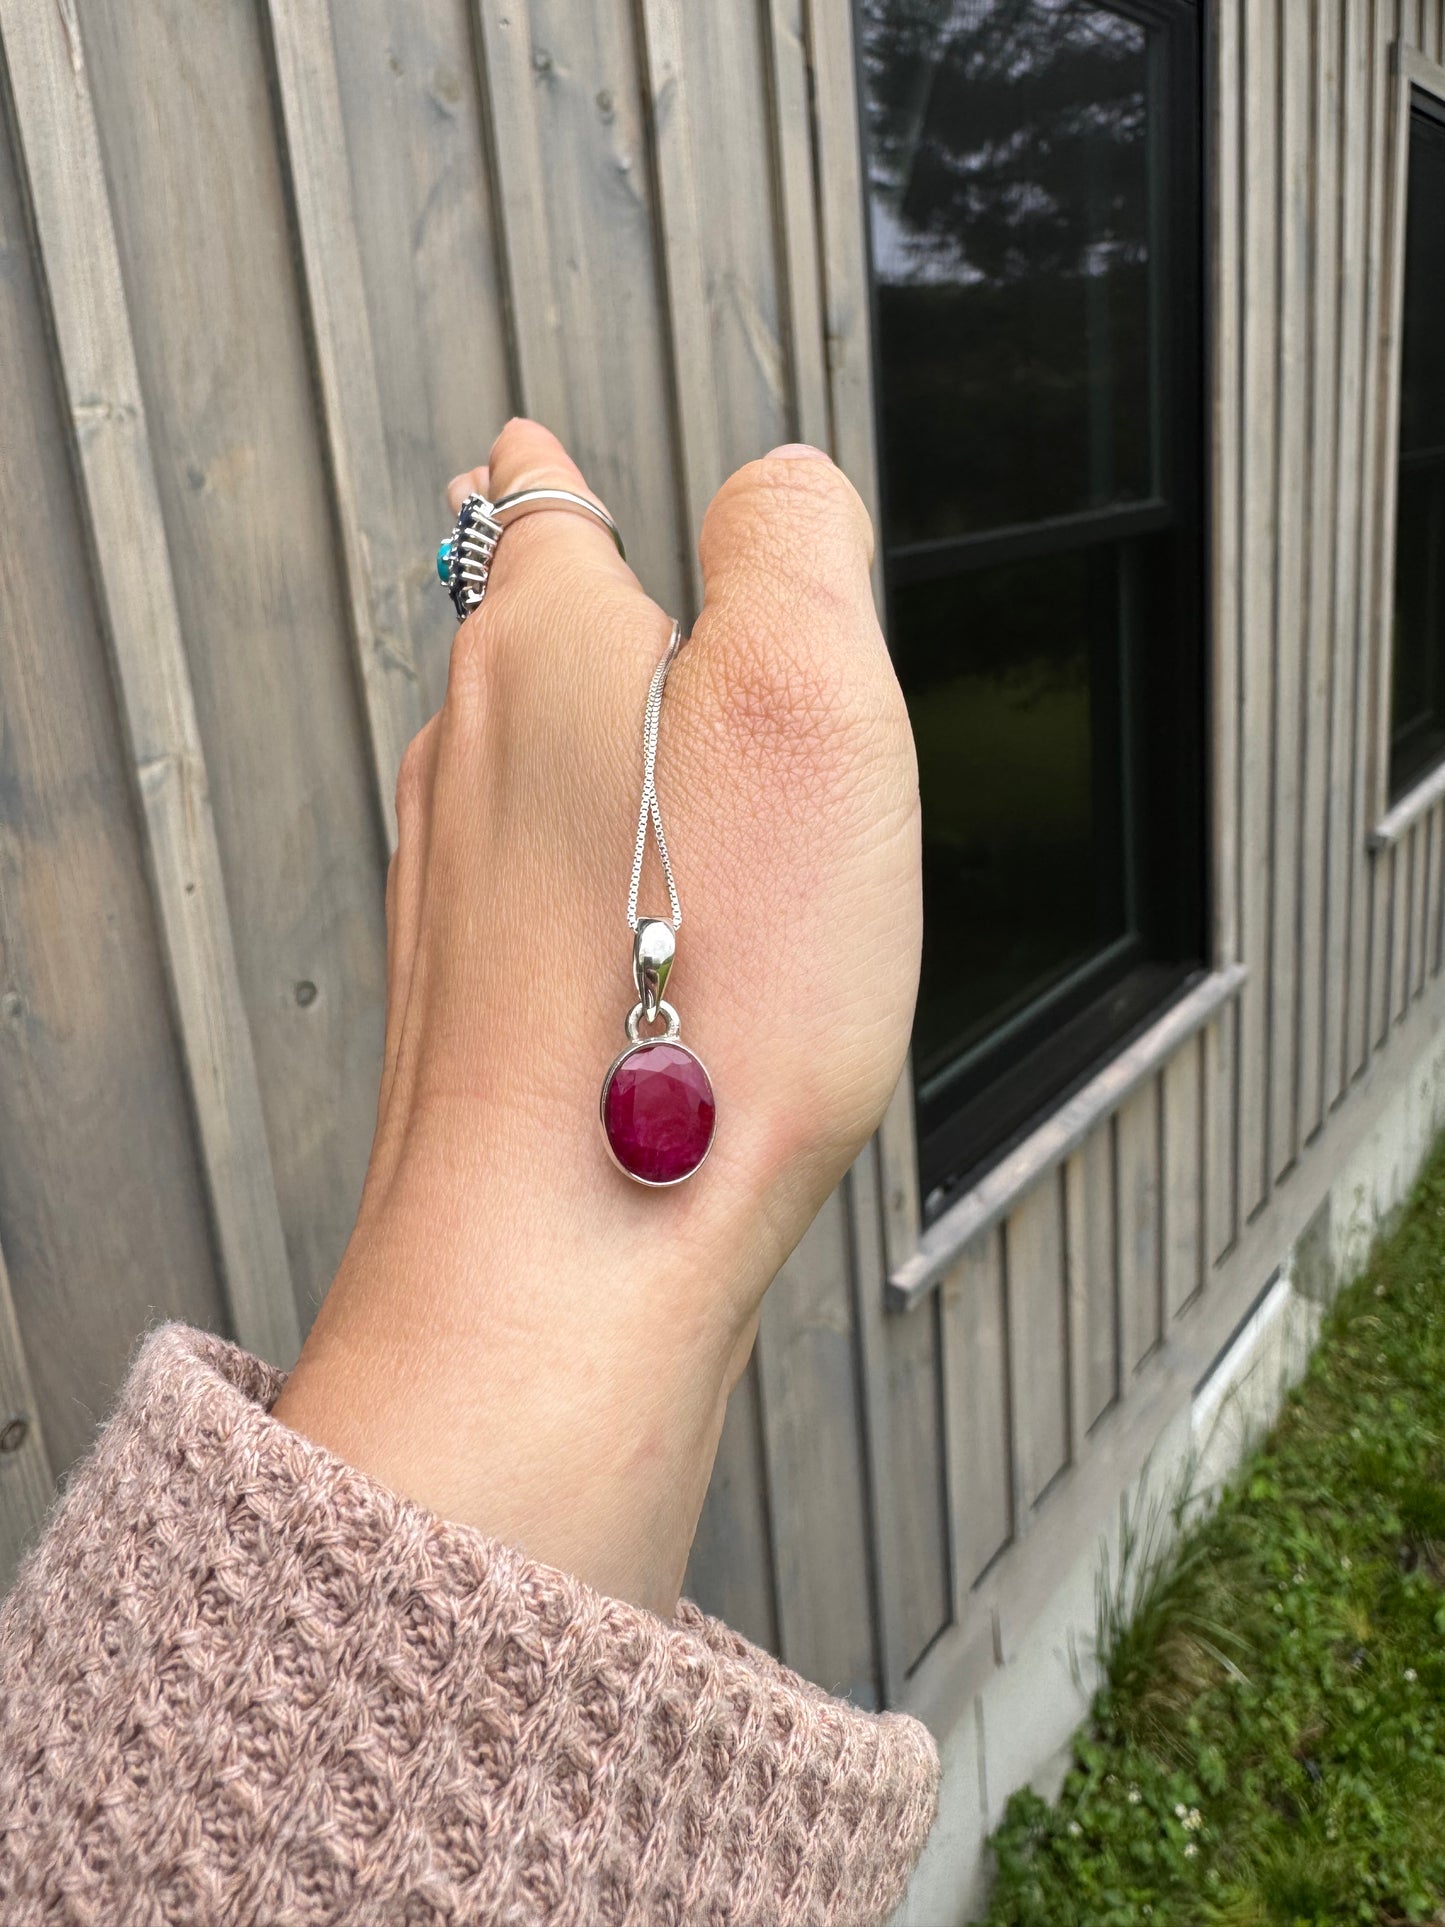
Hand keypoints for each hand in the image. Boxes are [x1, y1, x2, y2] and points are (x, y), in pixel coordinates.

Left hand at [272, 421, 919, 1614]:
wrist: (584, 1235)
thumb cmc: (707, 983)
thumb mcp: (809, 693)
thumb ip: (796, 544)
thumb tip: (777, 481)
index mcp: (546, 654)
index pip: (535, 514)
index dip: (548, 471)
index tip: (531, 447)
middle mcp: (470, 761)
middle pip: (494, 633)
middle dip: (535, 585)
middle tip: (545, 540)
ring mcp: (450, 891)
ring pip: (489, 760)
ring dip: (533, 716)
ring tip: (565, 690)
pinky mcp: (466, 1005)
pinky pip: (503, 884)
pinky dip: (546, 854)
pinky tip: (584, 891)